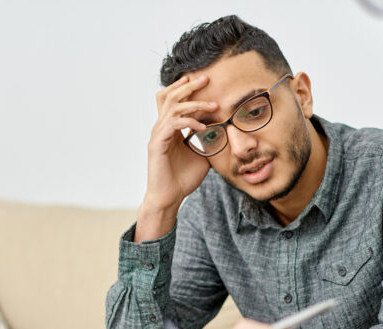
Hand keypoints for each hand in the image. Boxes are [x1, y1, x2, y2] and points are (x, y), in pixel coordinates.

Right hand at [136, 75, 217, 241]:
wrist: (170, 197)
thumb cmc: (183, 179)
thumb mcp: (203, 155)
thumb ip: (209, 140)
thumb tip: (225, 130)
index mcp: (170, 128)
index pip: (176, 101)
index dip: (190, 91)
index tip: (208, 84)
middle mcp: (161, 128)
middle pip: (170, 96)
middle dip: (188, 85)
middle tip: (206, 78)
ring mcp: (157, 135)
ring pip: (172, 107)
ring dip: (193, 103)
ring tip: (212, 105)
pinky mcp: (157, 144)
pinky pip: (172, 124)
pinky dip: (188, 122)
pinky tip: (203, 127)